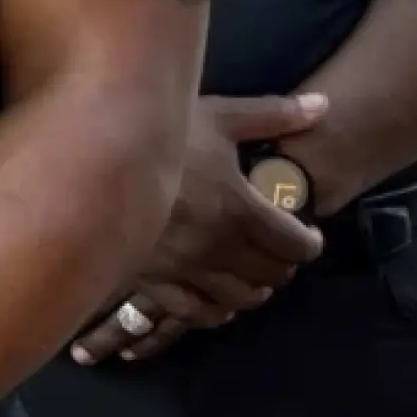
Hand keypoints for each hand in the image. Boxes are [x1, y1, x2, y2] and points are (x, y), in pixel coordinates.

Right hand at [71, 92, 328, 365]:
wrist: (92, 156)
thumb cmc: (161, 134)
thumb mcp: (219, 116)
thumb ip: (274, 115)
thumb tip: (325, 104)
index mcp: (241, 211)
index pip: (296, 246)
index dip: (310, 243)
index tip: (307, 234)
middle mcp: (217, 247)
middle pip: (271, 275)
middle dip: (283, 265)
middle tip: (279, 251)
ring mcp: (183, 269)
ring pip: (239, 300)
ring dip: (254, 289)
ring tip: (251, 274)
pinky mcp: (152, 280)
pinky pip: (196, 313)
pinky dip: (215, 311)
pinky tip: (217, 299)